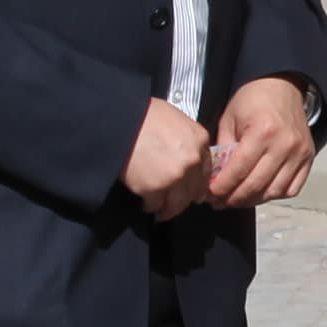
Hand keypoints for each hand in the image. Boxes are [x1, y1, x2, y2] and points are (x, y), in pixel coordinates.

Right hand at [121, 94, 213, 217]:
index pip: (206, 170)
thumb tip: (186, 156)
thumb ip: (186, 140)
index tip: (192, 191)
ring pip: (177, 204)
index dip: (197, 183)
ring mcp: (175, 176)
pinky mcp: (155, 189)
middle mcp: (192, 161)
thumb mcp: (175, 119)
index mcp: (200, 140)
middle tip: (175, 205)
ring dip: (168, 210)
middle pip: (194, 191)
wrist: (120, 120)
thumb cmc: (144, 114)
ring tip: (159, 212)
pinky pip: (155, 205)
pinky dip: (150, 206)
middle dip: (185, 200)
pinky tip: (145, 204)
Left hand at [199, 76, 317, 208]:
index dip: (222, 188)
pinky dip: (275, 195)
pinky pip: (292, 188)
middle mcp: (284, 144)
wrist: (281, 85)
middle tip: (220, 202)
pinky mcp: (308, 157)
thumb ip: (224, 150)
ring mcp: (299, 153)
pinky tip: (261, 192)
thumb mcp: (230, 119)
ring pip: (274, 191)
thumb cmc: (253, 99)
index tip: (211, 195)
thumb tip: (217, 179)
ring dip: (253, 200)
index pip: (239, 170)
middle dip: (234, 198)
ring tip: (238, 199)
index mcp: (263, 131)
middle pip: (256, 185)